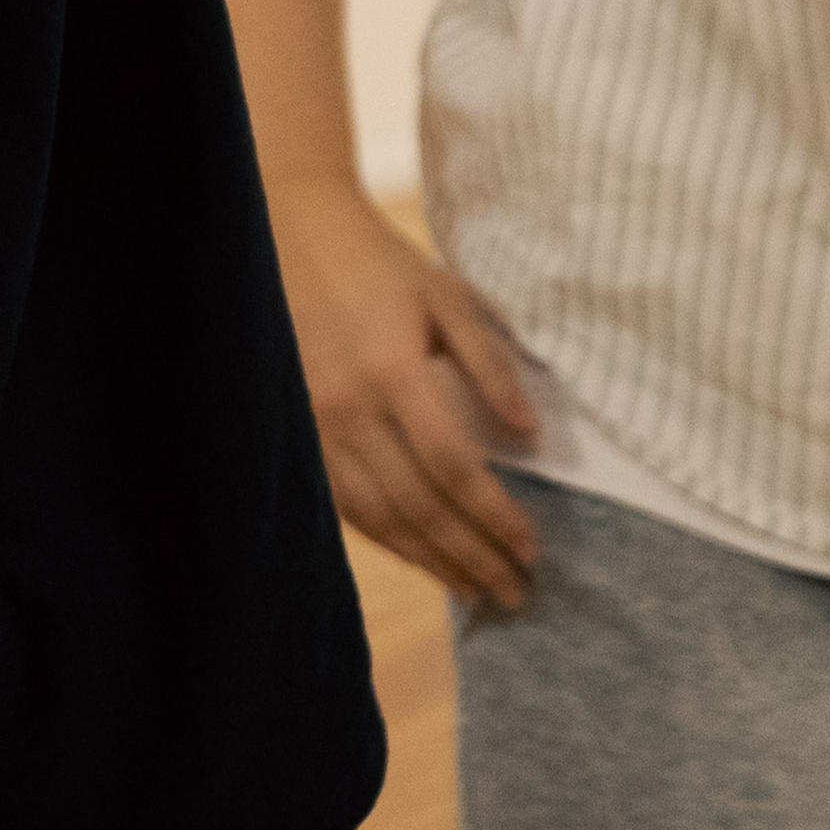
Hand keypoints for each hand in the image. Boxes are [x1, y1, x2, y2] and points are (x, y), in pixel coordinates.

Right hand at [263, 176, 541, 611]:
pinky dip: (386, 539)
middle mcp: (350, 410)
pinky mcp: (302, 432)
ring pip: (379, 516)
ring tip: (475, 590)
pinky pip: (345, 503)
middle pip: (418, 506)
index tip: (533, 548)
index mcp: (392, 373)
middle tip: (516, 592)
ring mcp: (318, 427)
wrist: (296, 238)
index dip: (494, 515)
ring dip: (431, 560)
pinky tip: (420, 556)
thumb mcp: (447, 296)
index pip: (452, 468)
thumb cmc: (382, 265)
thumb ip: (489, 364)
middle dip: (471, 555)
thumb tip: (529, 432)